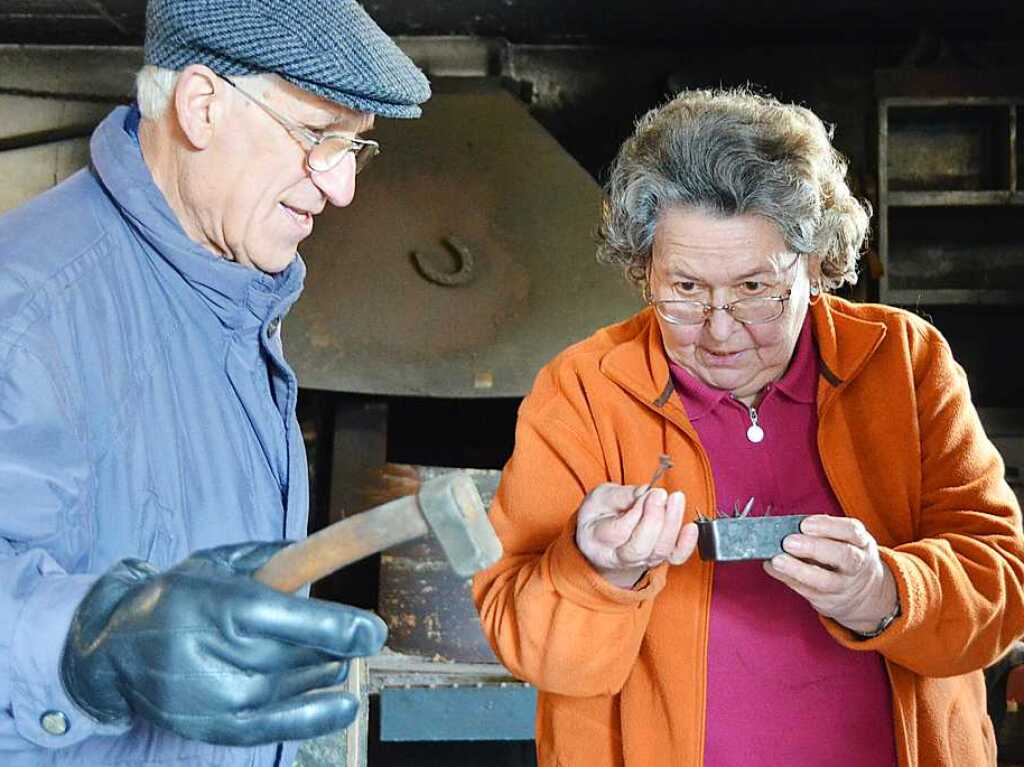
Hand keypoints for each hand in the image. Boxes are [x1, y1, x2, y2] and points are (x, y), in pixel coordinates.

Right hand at [60, 542, 386, 744]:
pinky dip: (322, 713)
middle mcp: (226, 657)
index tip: (375, 630)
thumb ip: (275, 557)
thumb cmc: (179, 598)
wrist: (117, 654)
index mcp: (226, 606)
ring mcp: (225, 698)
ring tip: (313, 650)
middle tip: (339, 629)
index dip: (345, 628)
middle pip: (310, 654)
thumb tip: (326, 553)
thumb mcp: (219, 561)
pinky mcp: (224, 729)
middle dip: (337, 640)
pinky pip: (288, 725)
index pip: (297, 623)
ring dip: (326, 665)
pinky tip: (345, 703)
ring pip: (307, 681)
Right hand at [575, 484, 697, 588]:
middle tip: (661, 495)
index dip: (637, 512)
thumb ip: (620, 495)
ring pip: (660, 551)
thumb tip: (645, 492)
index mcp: (595, 542)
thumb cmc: (600, 513)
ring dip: (672, 523)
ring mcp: (640, 561)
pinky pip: (675, 557)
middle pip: (640, 548)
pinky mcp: (659, 558)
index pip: (619, 532)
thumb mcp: (600, 496)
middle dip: (654, 520)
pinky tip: (691, 527)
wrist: (604, 531)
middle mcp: (618, 558)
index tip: (648, 493)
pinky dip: (686, 544)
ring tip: (675, 499)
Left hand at [763, 515, 897, 634]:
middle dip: (814, 547)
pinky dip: (787, 578)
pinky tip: (772, 568)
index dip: (828, 526)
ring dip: (797, 569)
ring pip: (825, 581)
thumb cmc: (844, 558)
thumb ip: (820, 532)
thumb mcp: (843, 540)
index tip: (805, 524)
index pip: (852, 531)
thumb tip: (786, 525)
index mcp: (861, 543)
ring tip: (777, 560)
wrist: (864, 595)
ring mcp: (844, 586)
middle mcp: (857, 565)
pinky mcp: (828, 601)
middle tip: (788, 542)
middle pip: (844, 556)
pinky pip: (806, 591)